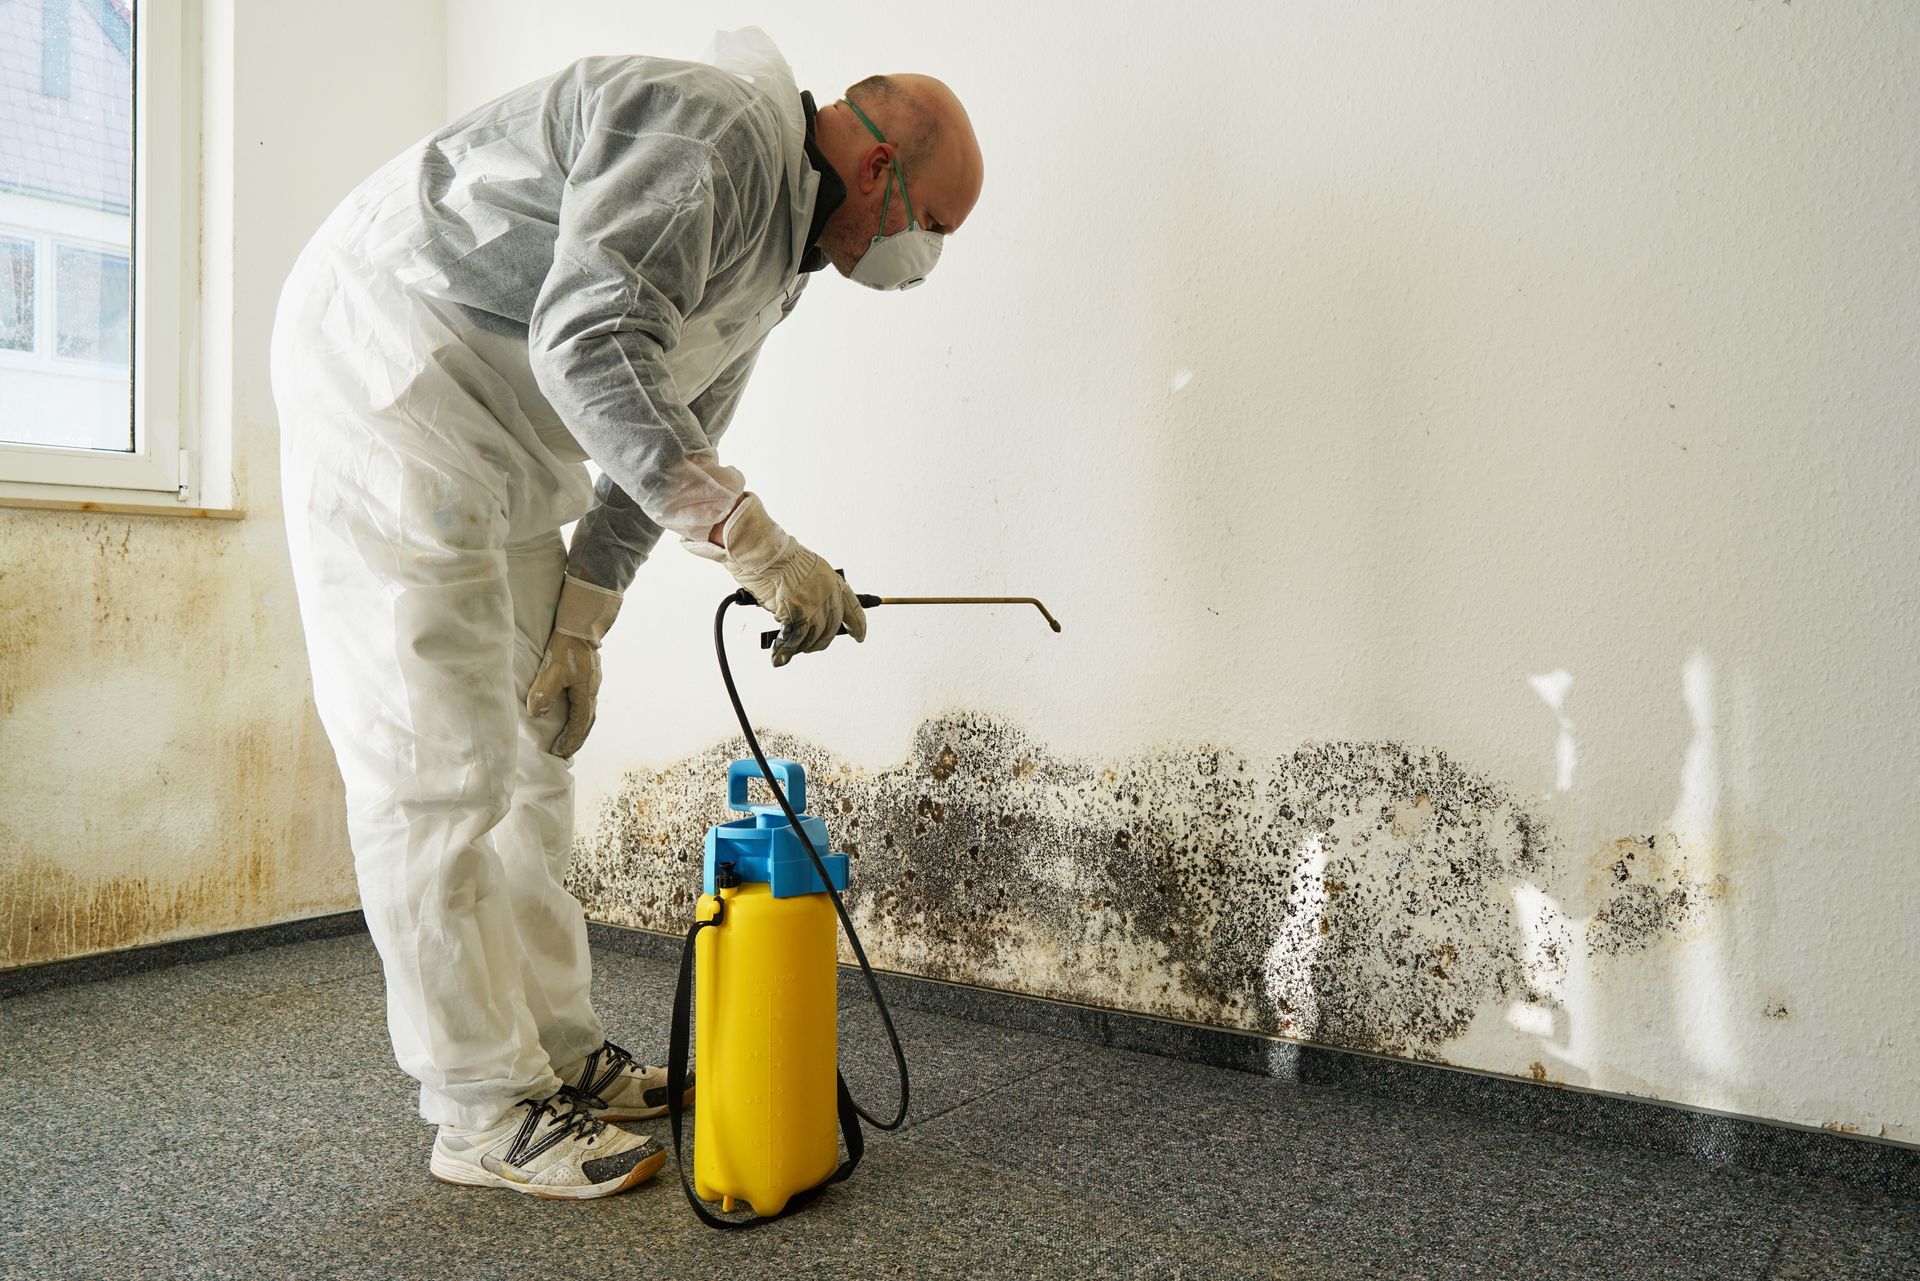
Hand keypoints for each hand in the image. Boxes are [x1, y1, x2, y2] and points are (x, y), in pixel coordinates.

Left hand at [527, 575, 621, 756]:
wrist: (581, 625)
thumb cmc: (566, 648)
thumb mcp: (552, 671)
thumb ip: (544, 693)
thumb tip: (537, 714)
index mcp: (585, 694)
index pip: (578, 724)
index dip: (569, 740)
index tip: (560, 753)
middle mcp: (592, 691)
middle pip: (587, 722)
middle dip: (577, 738)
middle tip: (566, 751)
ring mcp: (593, 683)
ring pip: (588, 712)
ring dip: (579, 727)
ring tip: (569, 736)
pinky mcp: (589, 675)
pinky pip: (586, 701)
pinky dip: (580, 714)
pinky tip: (572, 710)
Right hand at [685, 493, 865, 666]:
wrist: (764, 551)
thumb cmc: (777, 556)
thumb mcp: (805, 569)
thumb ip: (812, 590)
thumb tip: (807, 613)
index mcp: (833, 580)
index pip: (853, 607)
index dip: (858, 625)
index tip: (860, 636)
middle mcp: (828, 594)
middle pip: (831, 628)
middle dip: (820, 641)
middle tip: (809, 646)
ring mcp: (814, 605)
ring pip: (812, 637)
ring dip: (800, 647)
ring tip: (789, 650)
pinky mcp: (798, 614)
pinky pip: (794, 639)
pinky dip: (785, 650)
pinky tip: (779, 656)